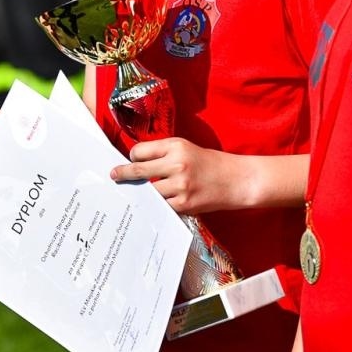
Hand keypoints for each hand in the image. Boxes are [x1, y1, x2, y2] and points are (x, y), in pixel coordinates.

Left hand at [109, 137, 247, 214]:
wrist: (237, 180)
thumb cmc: (211, 163)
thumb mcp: (187, 148)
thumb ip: (163, 154)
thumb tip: (137, 162)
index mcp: (176, 146)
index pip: (140, 151)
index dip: (133, 156)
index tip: (131, 160)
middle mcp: (177, 163)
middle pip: (138, 170)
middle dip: (122, 173)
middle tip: (113, 175)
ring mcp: (180, 185)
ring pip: (148, 191)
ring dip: (142, 192)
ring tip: (137, 192)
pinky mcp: (184, 204)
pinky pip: (161, 205)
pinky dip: (157, 205)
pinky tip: (155, 203)